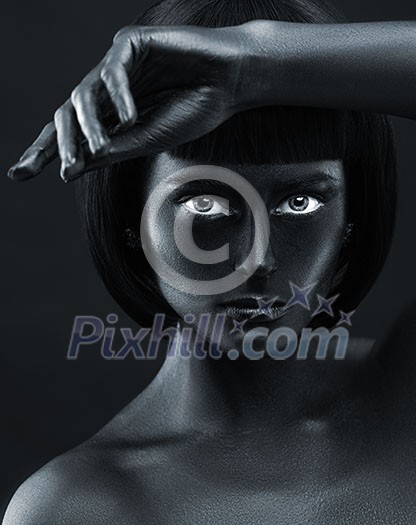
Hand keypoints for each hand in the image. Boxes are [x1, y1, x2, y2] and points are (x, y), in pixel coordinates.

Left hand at [8, 23, 249, 181]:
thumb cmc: (194, 110)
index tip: (19, 174)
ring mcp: (115, 66)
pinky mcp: (130, 43)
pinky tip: (133, 117)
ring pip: (82, 96)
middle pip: (65, 116)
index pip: (71, 135)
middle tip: (63, 169)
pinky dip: (120, 98)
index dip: (44, 152)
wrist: (230, 83)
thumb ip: (112, 151)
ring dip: (89, 127)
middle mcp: (106, 91)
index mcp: (110, 115)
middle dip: (57, 145)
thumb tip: (70, 168)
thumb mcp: (149, 141)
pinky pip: (113, 72)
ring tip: (100, 149)